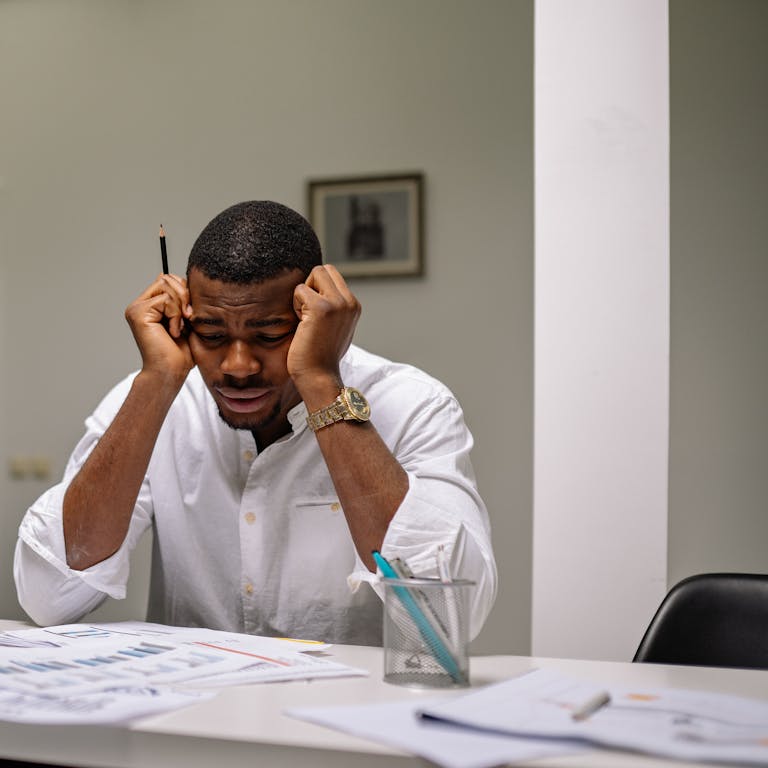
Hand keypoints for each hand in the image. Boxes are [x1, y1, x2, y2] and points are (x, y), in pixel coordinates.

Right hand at [124, 273, 193, 383]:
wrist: (171, 371)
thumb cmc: (181, 352)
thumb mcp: (186, 319)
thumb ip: (181, 300)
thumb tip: (177, 278)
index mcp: (150, 305)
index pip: (169, 280)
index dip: (185, 291)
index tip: (191, 314)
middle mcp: (140, 305)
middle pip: (168, 279)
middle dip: (185, 296)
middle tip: (188, 319)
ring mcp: (137, 308)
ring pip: (167, 286)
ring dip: (180, 308)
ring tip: (179, 327)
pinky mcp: (138, 313)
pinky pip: (165, 299)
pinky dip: (176, 315)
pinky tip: (173, 331)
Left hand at [289, 265, 360, 397]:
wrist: (319, 377)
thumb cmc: (320, 357)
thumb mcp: (334, 328)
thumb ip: (333, 308)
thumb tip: (319, 289)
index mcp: (353, 306)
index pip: (332, 275)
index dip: (317, 288)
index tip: (313, 313)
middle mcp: (349, 302)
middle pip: (323, 270)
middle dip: (310, 286)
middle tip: (307, 313)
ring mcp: (338, 304)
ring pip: (314, 274)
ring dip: (303, 295)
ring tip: (306, 320)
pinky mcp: (322, 308)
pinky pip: (300, 290)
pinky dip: (295, 305)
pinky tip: (302, 325)